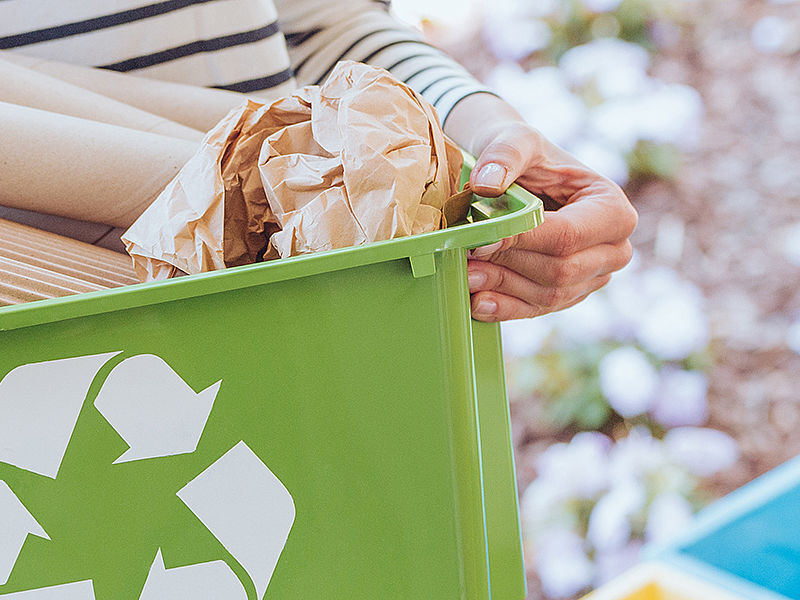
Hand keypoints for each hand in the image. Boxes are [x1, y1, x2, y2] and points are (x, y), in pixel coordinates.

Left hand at [465, 121, 636, 320]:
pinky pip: (537, 310)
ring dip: (502, 288)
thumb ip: (505, 155)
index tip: (480, 240)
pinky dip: (506, 308)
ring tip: (464, 275)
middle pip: (560, 270)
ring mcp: (593, 277)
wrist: (519, 176)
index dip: (523, 241)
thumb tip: (486, 183)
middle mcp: (614, 249)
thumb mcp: (517, 140)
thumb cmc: (525, 156)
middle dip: (509, 266)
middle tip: (465, 257)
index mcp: (613, 209)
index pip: (568, 236)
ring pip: (548, 295)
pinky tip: (477, 303)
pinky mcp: (568, 295)